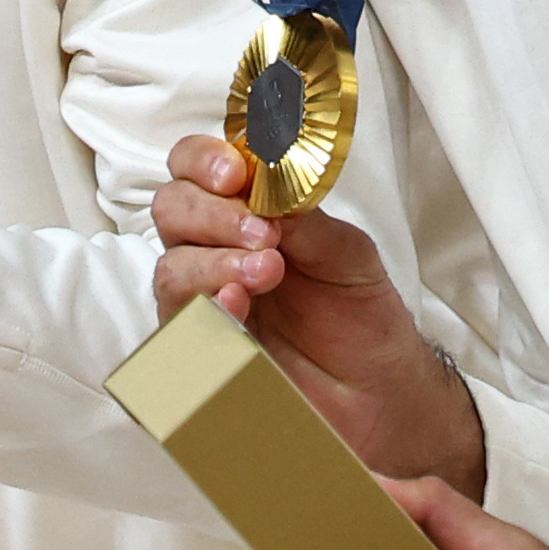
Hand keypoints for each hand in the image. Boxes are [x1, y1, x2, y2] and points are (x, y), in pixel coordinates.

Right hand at [151, 141, 483, 488]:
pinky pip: (179, 328)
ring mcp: (203, 300)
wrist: (377, 389)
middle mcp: (213, 249)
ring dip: (214, 263)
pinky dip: (207, 310)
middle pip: (171, 208)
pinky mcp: (201, 352)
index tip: (234, 175)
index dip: (204, 160)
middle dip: (211, 214)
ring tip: (266, 274)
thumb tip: (265, 184)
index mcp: (245, 211)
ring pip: (171, 267)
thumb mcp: (346, 252)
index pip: (197, 166)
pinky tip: (238, 308)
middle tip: (264, 235)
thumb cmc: (360, 314)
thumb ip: (304, 217)